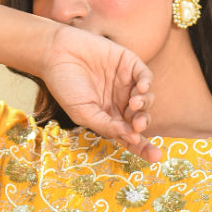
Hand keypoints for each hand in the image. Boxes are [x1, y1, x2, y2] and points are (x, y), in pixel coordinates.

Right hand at [41, 22, 159, 161]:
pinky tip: (140, 89)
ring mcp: (125, 83)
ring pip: (147, 99)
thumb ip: (106, 126)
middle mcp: (120, 102)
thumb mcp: (83, 112)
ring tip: (134, 103)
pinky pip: (145, 76)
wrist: (55, 53)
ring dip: (145, 105)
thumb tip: (132, 138)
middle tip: (137, 125)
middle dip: (143, 124)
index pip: (130, 136)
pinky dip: (147, 83)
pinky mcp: (128, 63)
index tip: (155, 157)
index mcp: (109, 118)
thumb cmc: (65, 86)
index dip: (143, 147)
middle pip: (141, 119)